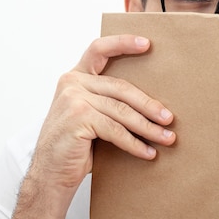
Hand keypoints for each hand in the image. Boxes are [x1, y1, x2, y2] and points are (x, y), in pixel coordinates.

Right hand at [31, 34, 175, 191]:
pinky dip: (135, 143)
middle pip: (121, 88)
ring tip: (167, 137)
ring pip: (122, 111)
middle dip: (149, 105)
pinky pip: (116, 130)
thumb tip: (151, 103)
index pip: (99, 50)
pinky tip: (148, 152)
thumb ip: (107, 101)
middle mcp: (72, 83)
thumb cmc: (73, 146)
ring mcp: (73, 99)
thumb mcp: (89, 115)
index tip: (147, 44)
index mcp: (75, 77)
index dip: (123, 43)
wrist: (49, 175)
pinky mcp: (78, 118)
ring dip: (148, 127)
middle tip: (169, 118)